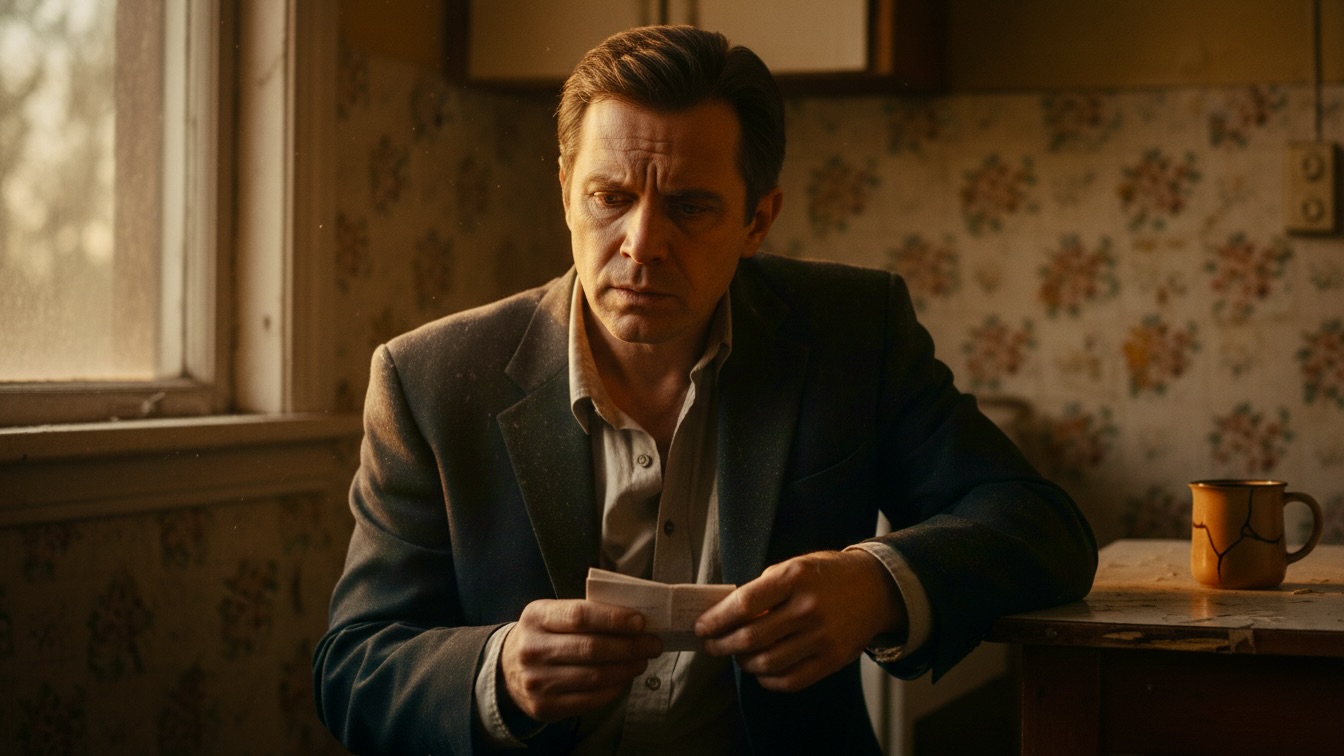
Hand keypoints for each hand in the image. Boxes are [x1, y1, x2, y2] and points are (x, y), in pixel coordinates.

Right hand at [501, 598, 662, 721]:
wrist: (507, 670)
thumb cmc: (544, 635)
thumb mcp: (553, 615)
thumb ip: (587, 613)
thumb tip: (635, 620)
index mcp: (536, 616)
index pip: (580, 615)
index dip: (614, 619)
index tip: (640, 622)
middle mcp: (533, 649)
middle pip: (591, 648)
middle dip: (630, 646)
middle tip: (653, 644)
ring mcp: (537, 681)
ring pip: (594, 676)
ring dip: (627, 668)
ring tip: (642, 660)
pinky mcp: (545, 706)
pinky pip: (590, 699)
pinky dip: (614, 689)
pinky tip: (624, 678)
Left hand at [694, 550, 906, 691]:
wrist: (875, 588)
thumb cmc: (826, 575)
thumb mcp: (794, 567)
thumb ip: (763, 589)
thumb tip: (725, 615)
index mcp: (794, 577)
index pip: (744, 604)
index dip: (717, 619)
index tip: (702, 627)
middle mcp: (808, 608)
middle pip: (751, 638)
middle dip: (722, 645)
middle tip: (711, 646)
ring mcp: (822, 637)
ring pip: (767, 663)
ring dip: (743, 663)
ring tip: (737, 656)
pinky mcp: (833, 659)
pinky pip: (790, 680)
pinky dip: (767, 680)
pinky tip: (760, 670)